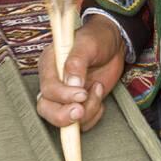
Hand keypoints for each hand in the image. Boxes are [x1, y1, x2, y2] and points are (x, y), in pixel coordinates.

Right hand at [37, 14, 125, 130]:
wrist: (114, 43)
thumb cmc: (98, 38)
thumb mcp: (88, 43)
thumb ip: (77, 61)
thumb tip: (71, 83)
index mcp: (49, 66)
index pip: (48, 89)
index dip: (63, 95)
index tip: (82, 93)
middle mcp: (53, 83)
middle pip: (46, 109)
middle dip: (64, 115)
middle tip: (81, 111)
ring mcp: (65, 96)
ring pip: (65, 119)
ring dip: (86, 111)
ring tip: (98, 89)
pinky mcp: (78, 105)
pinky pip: (81, 122)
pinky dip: (94, 114)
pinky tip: (99, 94)